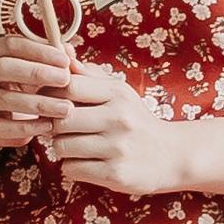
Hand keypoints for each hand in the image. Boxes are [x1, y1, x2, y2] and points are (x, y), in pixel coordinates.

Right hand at [0, 27, 76, 169]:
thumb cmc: (24, 83)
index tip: (64, 60)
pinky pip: (4, 126)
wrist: (3, 115)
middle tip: (65, 80)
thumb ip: (51, 56)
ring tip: (65, 108)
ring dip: (39, 103)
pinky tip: (49, 125)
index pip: (11, 45)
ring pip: (5, 99)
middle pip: (3, 68)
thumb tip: (67, 51)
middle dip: (37, 73)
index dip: (39, 51)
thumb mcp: (36, 65)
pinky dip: (28, 127)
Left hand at [42, 63, 213, 196]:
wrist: (173, 156)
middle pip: (61, 119)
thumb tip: (61, 49)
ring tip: (75, 145)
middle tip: (63, 129)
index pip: (69, 86)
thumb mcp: (117, 92)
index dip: (51, 94)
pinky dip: (72, 167)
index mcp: (118, 93)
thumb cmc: (135, 120)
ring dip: (61, 148)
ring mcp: (118, 148)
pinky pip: (71, 169)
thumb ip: (87, 74)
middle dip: (55, 125)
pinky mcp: (116, 174)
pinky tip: (86, 162)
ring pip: (61, 146)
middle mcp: (120, 119)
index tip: (51, 102)